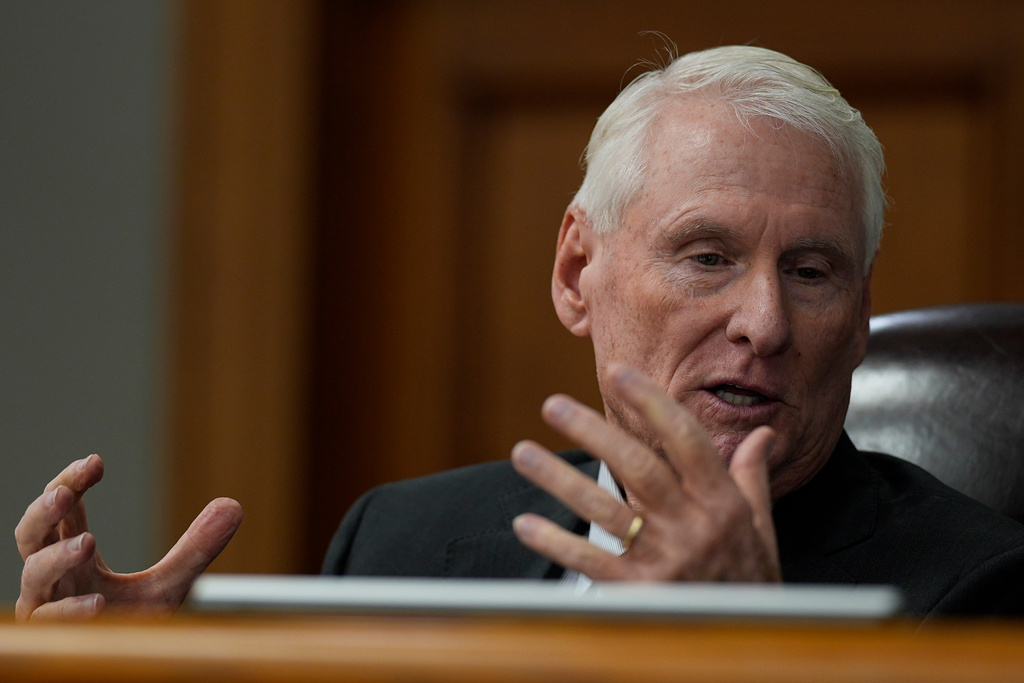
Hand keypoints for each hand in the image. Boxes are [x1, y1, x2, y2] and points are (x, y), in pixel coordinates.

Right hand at [15, 454, 242, 620]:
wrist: (121, 669)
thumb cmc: (129, 627)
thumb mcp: (168, 585)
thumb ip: (195, 548)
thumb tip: (234, 506)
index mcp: (74, 556)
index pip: (65, 510)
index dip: (72, 482)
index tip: (95, 461)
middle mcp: (54, 578)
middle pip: (32, 534)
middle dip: (44, 510)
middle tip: (65, 492)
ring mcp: (47, 609)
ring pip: (33, 575)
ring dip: (55, 558)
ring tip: (87, 543)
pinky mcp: (52, 641)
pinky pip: (50, 624)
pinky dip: (70, 612)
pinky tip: (96, 604)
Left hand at [511, 365, 779, 582]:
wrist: (743, 644)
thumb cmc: (750, 581)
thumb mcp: (761, 528)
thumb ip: (752, 477)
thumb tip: (763, 435)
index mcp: (722, 503)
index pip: (685, 439)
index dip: (651, 402)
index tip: (619, 372)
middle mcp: (694, 526)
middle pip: (638, 467)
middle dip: (593, 431)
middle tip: (553, 405)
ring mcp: (665, 560)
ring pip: (605, 510)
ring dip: (560, 479)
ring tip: (524, 453)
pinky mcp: (639, 592)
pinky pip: (591, 562)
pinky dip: (557, 543)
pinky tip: (526, 523)